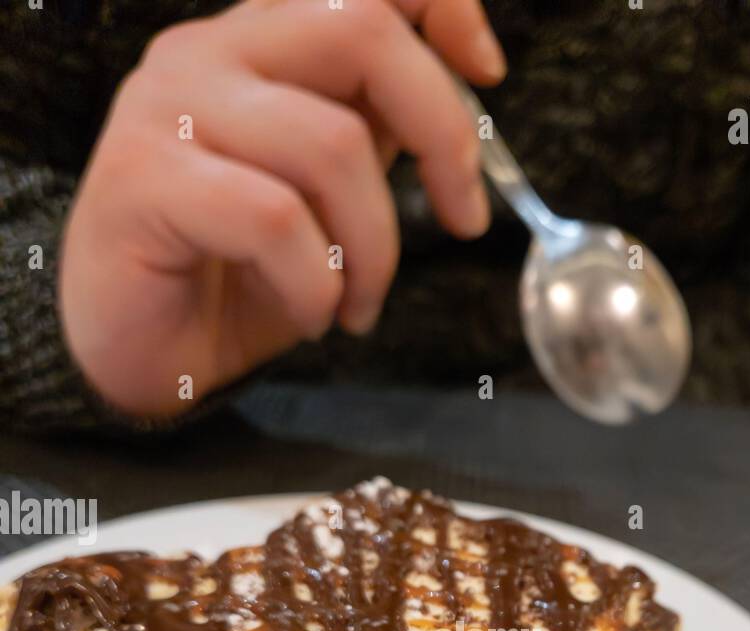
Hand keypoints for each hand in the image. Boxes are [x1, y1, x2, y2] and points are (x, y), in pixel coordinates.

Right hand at [59, 0, 504, 416]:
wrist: (138, 356)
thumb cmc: (232, 279)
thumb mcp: (326, 200)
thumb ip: (371, 135)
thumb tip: (453, 107)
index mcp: (257, 45)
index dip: (443, 7)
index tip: (490, 75)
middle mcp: (209, 54)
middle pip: (363, 29)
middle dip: (443, 134)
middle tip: (462, 222)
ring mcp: (168, 109)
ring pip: (332, 144)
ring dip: (375, 249)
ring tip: (359, 306)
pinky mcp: (144, 179)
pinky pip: (275, 218)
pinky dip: (317, 284)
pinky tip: (312, 316)